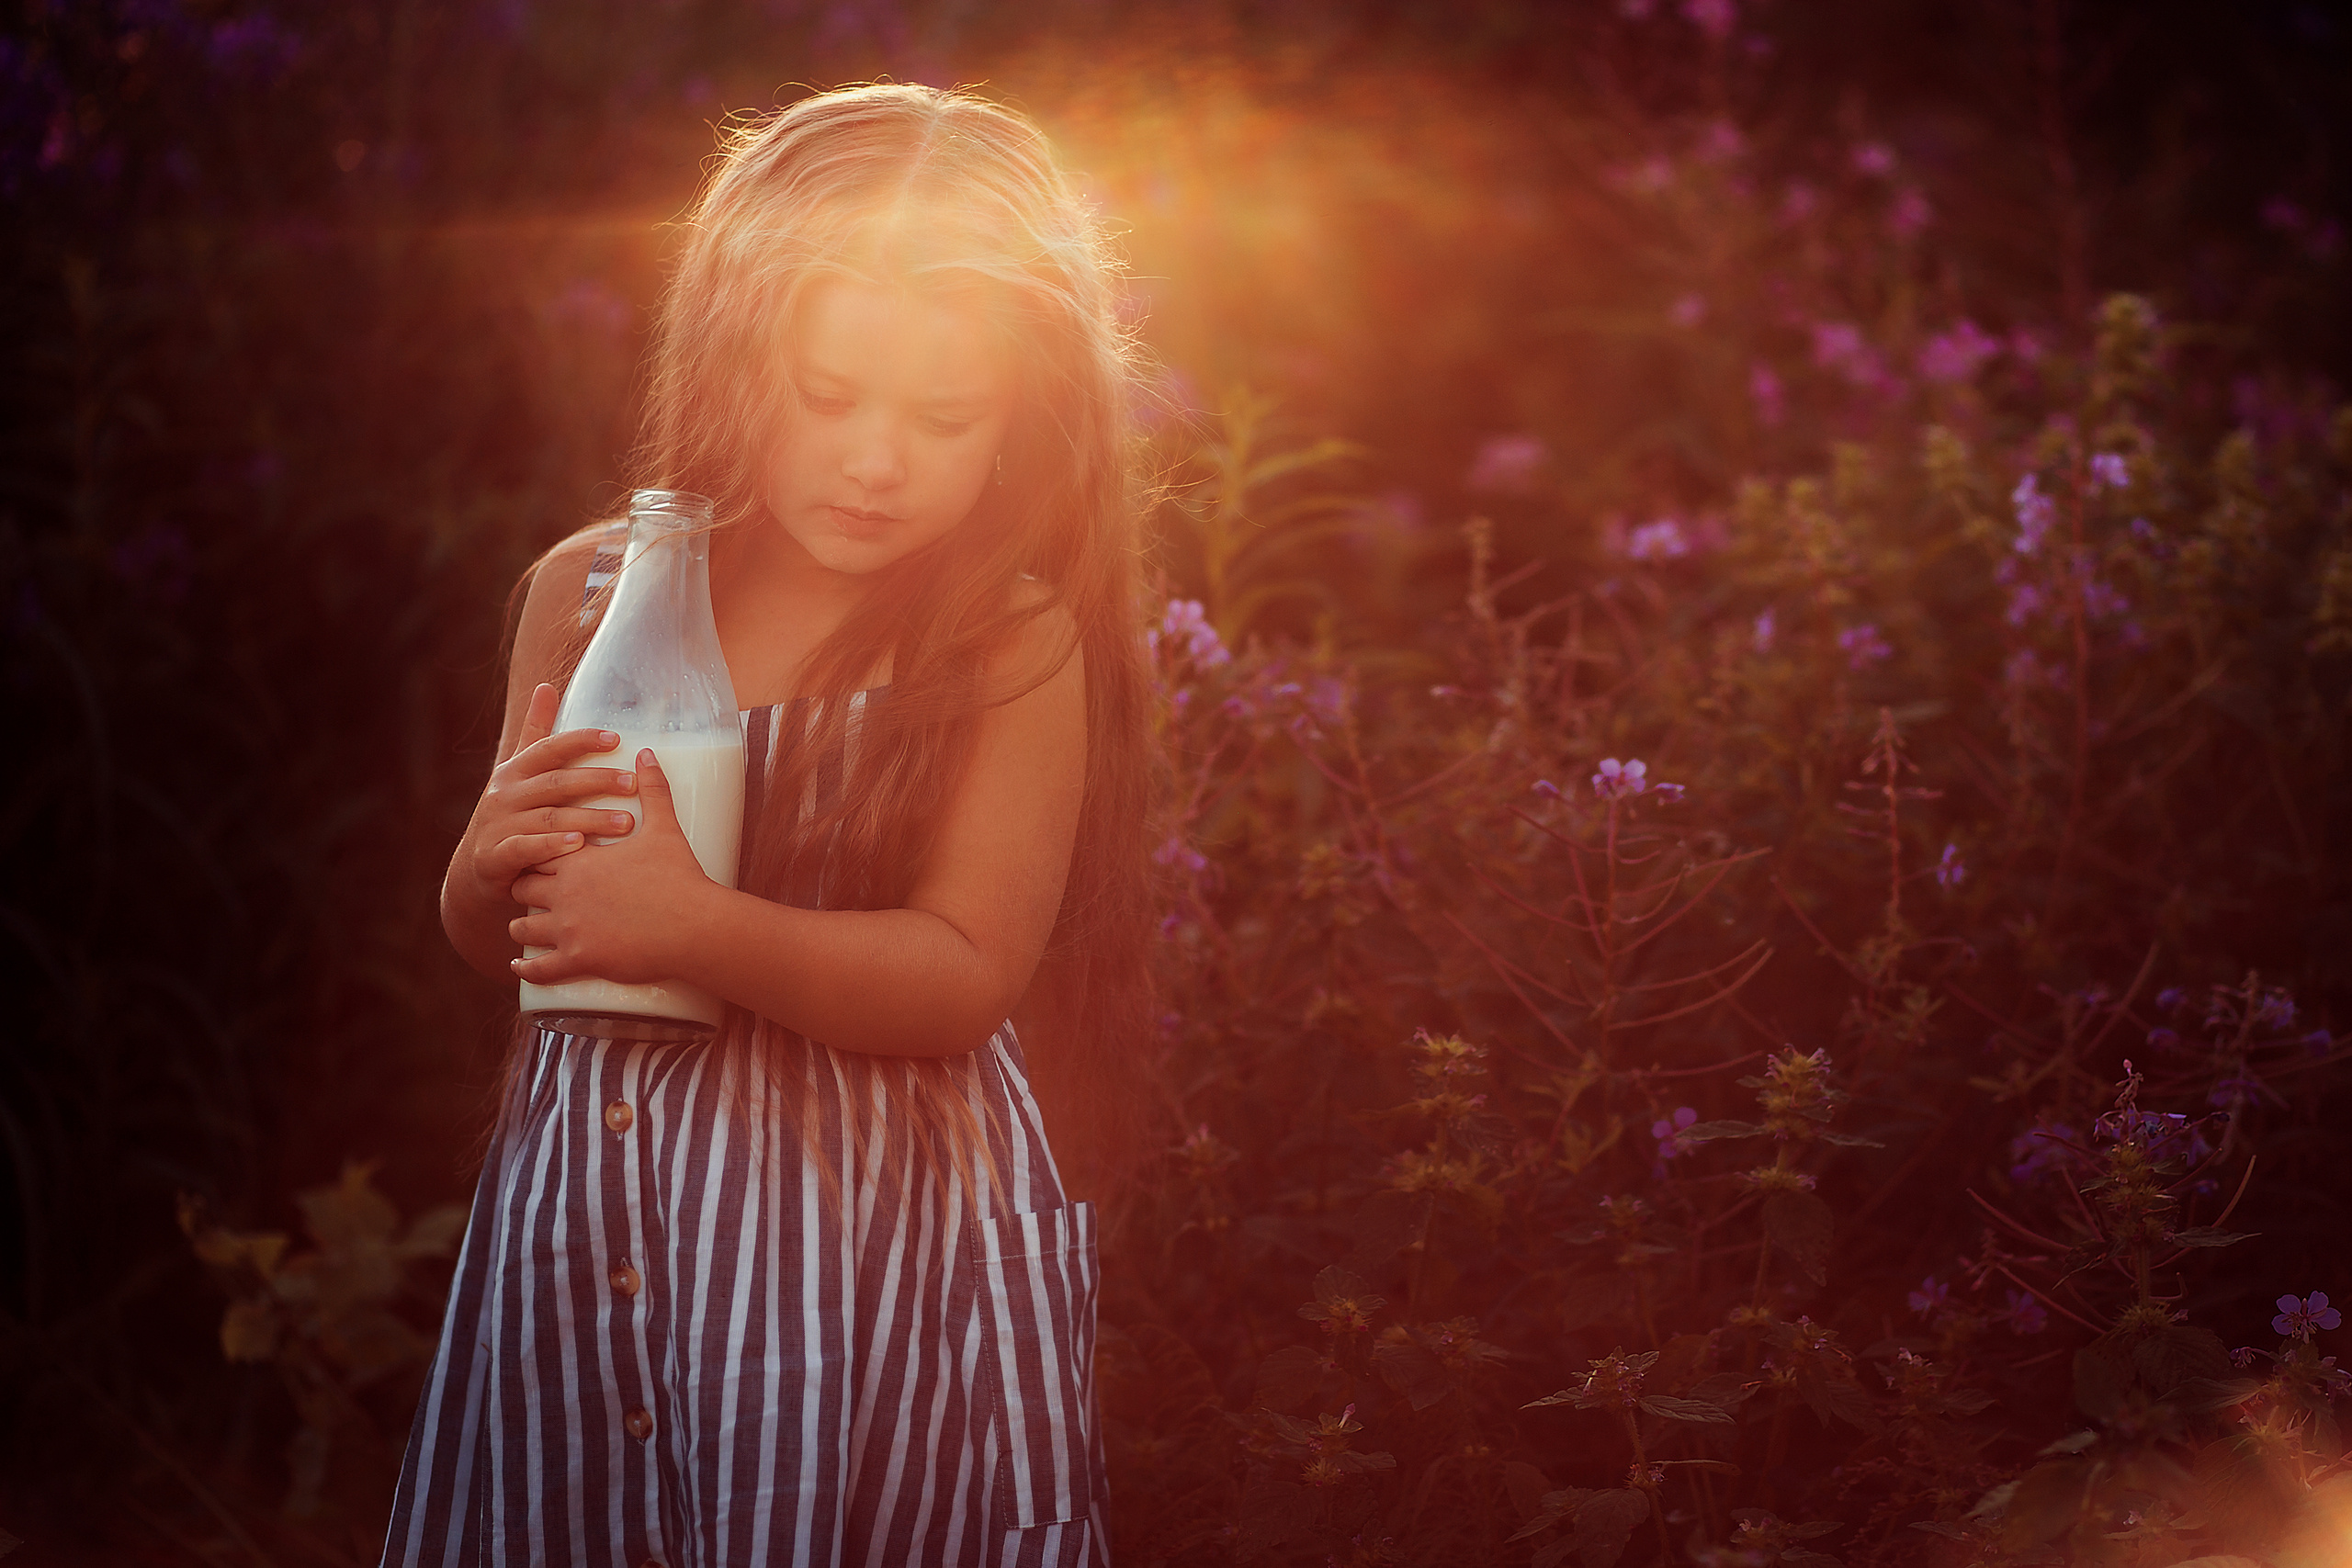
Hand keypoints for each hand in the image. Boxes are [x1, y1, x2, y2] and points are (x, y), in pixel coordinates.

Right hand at [453, 683, 639, 906]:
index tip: (617, 738)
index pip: (550, 748)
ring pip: (549, 817)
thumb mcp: (520, 774)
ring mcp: (498, 825)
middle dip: (597, 781)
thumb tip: (546, 685)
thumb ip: (535, 734)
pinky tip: (579, 844)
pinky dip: (552, 846)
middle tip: (633, 783)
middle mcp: (505, 794)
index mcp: (514, 771)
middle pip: (556, 782)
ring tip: (627, 822)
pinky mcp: (495, 857)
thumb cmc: (511, 816)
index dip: (581, 740)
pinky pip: (526, 848)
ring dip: (590, 819)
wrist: (475, 872)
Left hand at [508, 749, 716, 985]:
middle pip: (522, 888)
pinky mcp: (578, 960)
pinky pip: (539, 968)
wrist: (694, 926)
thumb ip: (654, 789)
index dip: (535, 854)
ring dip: (522, 928)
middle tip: (529, 891)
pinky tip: (520, 966)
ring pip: (523, 929)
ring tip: (525, 929)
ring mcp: (569, 929)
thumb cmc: (681, 877)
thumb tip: (647, 753)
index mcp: (580, 860)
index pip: (539, 852)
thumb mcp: (665, 829)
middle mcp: (565, 892)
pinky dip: (527, 968)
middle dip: (523, 889)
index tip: (537, 856)